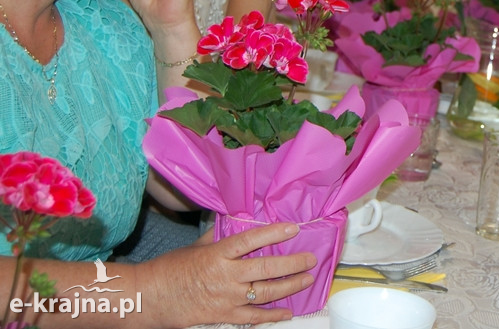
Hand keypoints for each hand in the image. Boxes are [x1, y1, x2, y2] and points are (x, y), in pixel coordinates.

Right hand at [141, 222, 315, 326]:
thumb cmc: (170, 268)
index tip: (293, 228)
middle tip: (310, 259)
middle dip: (292, 263)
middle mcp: (225, 275)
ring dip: (290, 286)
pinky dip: (273, 315)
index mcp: (217, 254)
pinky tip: (288, 311)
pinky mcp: (223, 316)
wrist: (149, 298)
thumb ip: (219, 236)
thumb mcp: (195, 247)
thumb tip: (237, 222)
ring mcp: (226, 297)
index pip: (251, 240)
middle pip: (266, 267)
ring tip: (306, 279)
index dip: (273, 233)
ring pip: (265, 291)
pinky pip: (253, 316)